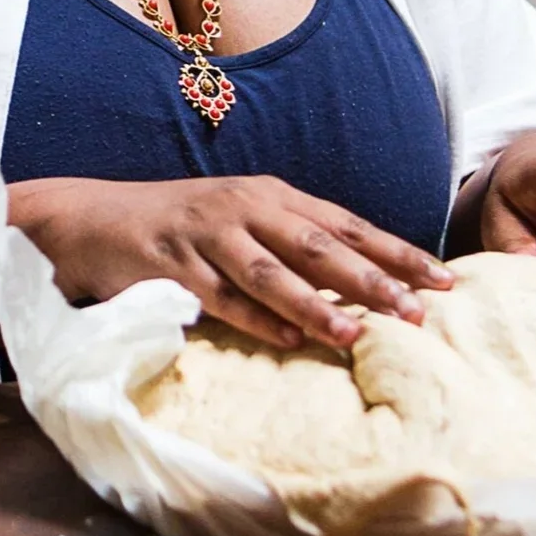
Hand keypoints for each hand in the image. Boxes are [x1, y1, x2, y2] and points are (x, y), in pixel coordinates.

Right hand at [8, 174, 453, 352]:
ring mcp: (206, 235)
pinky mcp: (171, 265)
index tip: (444, 279)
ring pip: (272, 272)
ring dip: (317, 304)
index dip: (396, 251)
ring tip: (357, 333)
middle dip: (372, 278)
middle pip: (319, 245)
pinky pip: (220, 297)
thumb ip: (293, 243)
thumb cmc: (181, 227)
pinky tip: (287, 340)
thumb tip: (363, 283)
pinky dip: (255, 319)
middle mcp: (244, 208)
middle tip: (418, 309)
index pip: (347, 223)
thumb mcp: (242, 220)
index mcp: (270, 195)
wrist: (92, 220)